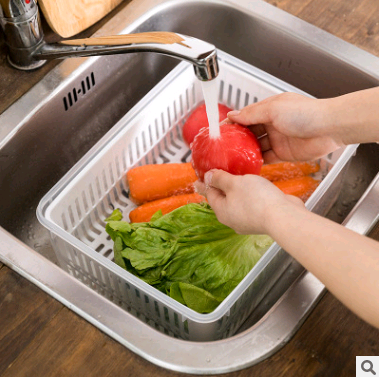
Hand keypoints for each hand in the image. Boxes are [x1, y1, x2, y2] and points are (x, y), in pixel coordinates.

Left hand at [195, 169, 304, 234]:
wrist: (284, 216)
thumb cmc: (257, 199)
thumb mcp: (234, 183)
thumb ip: (220, 179)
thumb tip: (207, 177)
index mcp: (222, 211)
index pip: (210, 194)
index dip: (206, 182)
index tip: (202, 176)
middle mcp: (232, 219)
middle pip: (223, 199)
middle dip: (221, 187)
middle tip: (219, 174)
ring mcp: (247, 221)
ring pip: (238, 202)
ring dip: (237, 191)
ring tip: (238, 178)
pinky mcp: (261, 218)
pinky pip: (251, 204)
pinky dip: (250, 195)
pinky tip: (255, 187)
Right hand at [226, 92, 342, 162]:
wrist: (329, 128)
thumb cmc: (306, 113)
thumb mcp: (273, 109)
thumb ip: (252, 114)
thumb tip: (233, 115)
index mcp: (269, 109)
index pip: (245, 116)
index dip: (233, 123)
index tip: (220, 131)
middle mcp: (272, 124)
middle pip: (249, 133)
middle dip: (237, 139)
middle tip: (223, 147)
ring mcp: (278, 139)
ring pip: (256, 146)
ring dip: (245, 151)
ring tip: (232, 158)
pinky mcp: (284, 153)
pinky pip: (266, 158)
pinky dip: (257, 161)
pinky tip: (247, 165)